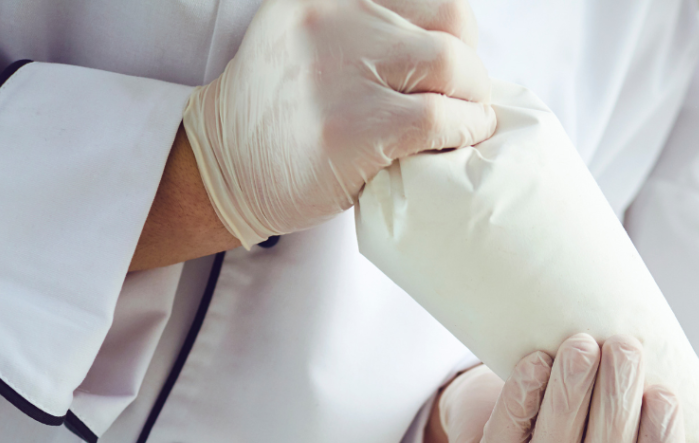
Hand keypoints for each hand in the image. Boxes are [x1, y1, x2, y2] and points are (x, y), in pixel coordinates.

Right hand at [182, 0, 496, 247]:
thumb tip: (448, 57)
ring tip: (466, 126)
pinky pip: (436, 118)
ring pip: (450, 65)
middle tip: (468, 106)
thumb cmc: (279, 124)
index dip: (456, 39)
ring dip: (474, 101)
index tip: (453, 76)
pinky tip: (458, 144)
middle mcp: (333, 20)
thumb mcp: (310, 49)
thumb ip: (365, 39)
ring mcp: (341, 71)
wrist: (224, 170)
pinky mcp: (352, 127)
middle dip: (473, 71)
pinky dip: (463, 131)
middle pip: (451, 24)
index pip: (429, 1)